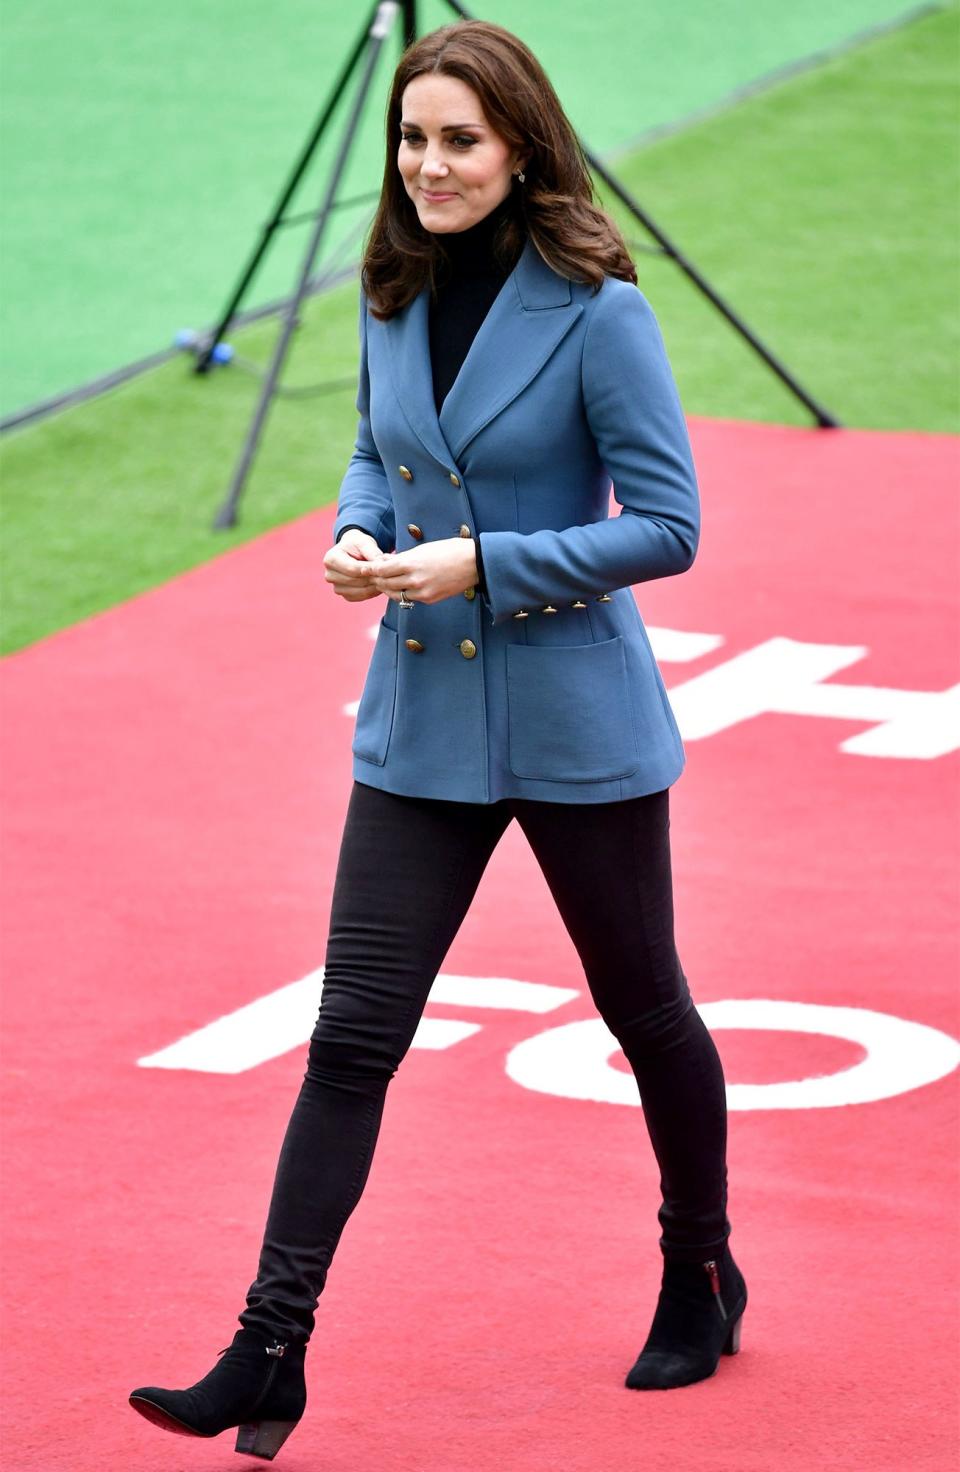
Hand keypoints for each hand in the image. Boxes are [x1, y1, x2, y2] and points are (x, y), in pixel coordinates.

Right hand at [323, 529, 384, 601]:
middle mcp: (329, 575)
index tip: (383, 568)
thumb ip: (372, 552)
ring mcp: (336, 587)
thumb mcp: (365, 542)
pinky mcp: (345, 595)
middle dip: (373, 577)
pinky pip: (361, 597)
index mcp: (330, 559)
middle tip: (388, 574)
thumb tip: (380, 564)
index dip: (369, 570)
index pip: (352, 569)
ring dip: (374, 586)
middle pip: (355, 581)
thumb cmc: (358, 545)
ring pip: (359, 591)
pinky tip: (379, 584)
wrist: (353, 552)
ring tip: (385, 578)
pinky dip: (372, 592)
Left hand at [359, 537, 478, 603]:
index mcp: (412, 563)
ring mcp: (422, 592)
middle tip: (369, 576)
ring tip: (383, 583)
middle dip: (376, 580)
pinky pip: (410, 599)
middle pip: (386, 583)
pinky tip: (400, 588)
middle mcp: (415, 580)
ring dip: (387, 588)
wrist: (475, 563)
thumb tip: (386, 561)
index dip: (371, 569)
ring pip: (396, 594)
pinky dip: (402, 593)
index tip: (363, 568)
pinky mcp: (429, 599)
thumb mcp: (423, 549)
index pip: (382, 569)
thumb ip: (403, 557)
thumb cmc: (450, 550)